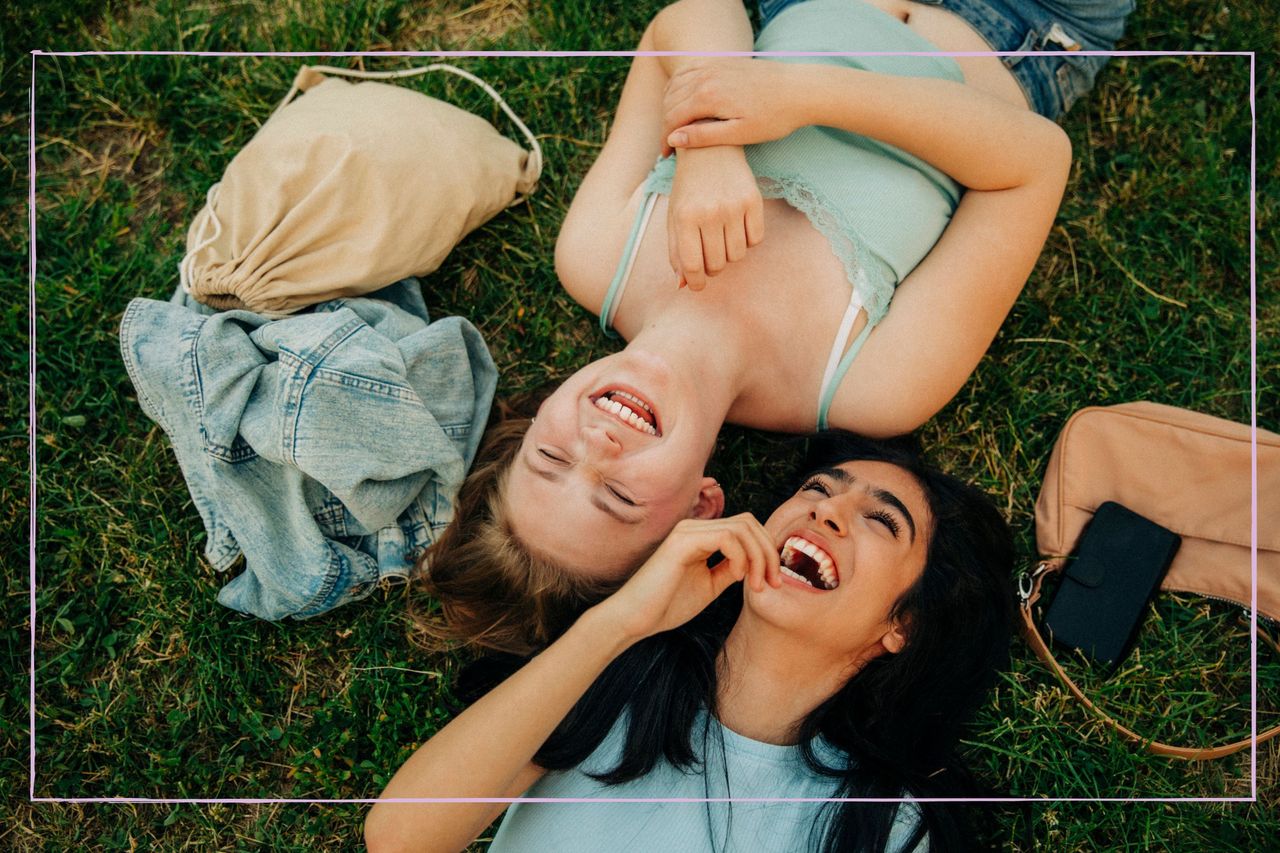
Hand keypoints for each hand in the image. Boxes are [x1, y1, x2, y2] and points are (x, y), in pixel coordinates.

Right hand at [599, 513, 780, 641]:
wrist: (634, 619)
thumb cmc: (667, 605)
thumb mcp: (710, 586)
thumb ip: (731, 570)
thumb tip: (755, 563)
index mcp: (700, 536)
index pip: (746, 527)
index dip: (766, 550)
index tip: (773, 582)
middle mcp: (694, 528)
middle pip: (749, 522)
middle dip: (768, 552)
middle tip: (774, 583)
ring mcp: (687, 531)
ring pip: (742, 527)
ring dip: (758, 556)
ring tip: (758, 585)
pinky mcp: (682, 542)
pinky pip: (726, 538)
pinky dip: (740, 557)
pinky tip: (737, 578)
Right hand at [663, 59, 803, 150]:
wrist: (801, 89)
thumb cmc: (774, 117)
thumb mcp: (739, 133)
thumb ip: (704, 136)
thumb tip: (674, 139)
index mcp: (708, 95)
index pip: (673, 117)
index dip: (665, 139)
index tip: (666, 156)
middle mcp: (707, 76)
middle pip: (671, 101)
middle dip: (666, 124)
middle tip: (668, 146)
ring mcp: (714, 65)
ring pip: (676, 84)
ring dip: (669, 105)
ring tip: (673, 126)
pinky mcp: (723, 61)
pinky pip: (689, 70)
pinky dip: (679, 85)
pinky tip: (683, 100)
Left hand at [667, 146, 763, 289]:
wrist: (711, 149)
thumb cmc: (689, 188)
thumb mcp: (675, 217)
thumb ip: (676, 252)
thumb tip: (683, 285)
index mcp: (685, 217)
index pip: (693, 266)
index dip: (696, 283)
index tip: (697, 285)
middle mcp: (709, 213)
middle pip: (717, 265)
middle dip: (712, 267)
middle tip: (708, 254)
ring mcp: (733, 206)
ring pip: (737, 256)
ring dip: (729, 254)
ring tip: (721, 238)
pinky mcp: (753, 200)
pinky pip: (755, 240)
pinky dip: (747, 241)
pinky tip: (737, 227)